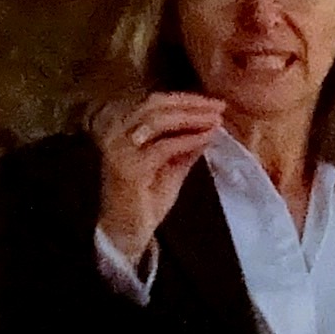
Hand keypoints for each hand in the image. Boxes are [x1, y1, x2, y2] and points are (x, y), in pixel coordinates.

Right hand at [87, 92, 225, 265]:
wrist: (127, 233)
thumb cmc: (146, 201)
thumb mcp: (171, 168)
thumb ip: (186, 147)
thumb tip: (209, 126)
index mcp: (123, 131)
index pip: (154, 103)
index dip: (185, 100)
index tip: (213, 103)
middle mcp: (116, 135)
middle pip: (155, 106)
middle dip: (191, 104)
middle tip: (219, 106)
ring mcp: (120, 150)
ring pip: (158, 121)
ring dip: (191, 117)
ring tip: (216, 120)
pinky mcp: (129, 168)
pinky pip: (163, 147)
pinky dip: (188, 139)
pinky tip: (206, 137)